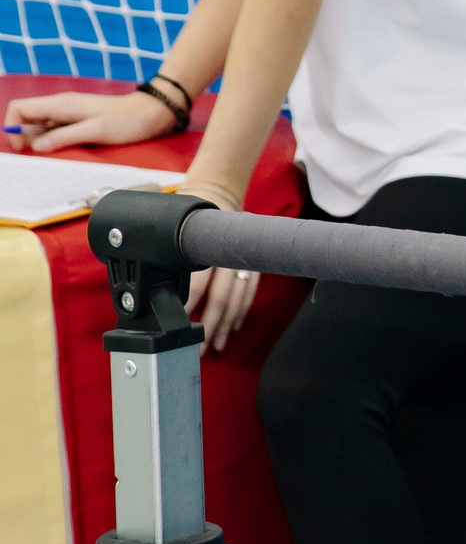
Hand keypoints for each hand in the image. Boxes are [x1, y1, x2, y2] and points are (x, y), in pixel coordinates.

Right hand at [5, 90, 179, 152]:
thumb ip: (64, 137)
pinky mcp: (77, 122)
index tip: (22, 148)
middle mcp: (60, 107)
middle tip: (40, 155)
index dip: (12, 127)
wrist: (152, 113)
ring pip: (39, 127)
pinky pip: (55, 132)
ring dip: (40, 142)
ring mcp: (68, 115)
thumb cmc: (127, 120)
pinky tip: (65, 151)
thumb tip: (35, 146)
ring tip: (55, 154)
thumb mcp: (95, 130)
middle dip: (24, 138)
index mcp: (60, 104)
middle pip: (26, 119)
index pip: (19, 108)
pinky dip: (53, 142)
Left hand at [177, 177, 253, 351]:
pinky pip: (249, 292)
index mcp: (203, 249)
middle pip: (220, 297)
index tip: (180, 326)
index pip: (197, 284)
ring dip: (226, 324)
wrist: (219, 195)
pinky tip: (234, 326)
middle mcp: (225, 257)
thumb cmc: (188, 218)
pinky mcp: (253, 264)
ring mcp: (242, 261)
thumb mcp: (171, 233)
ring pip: (236, 299)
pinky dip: (241, 311)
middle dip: (211, 326)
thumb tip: (134, 285)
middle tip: (200, 348)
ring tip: (217, 344)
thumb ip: (161, 258)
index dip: (189, 308)